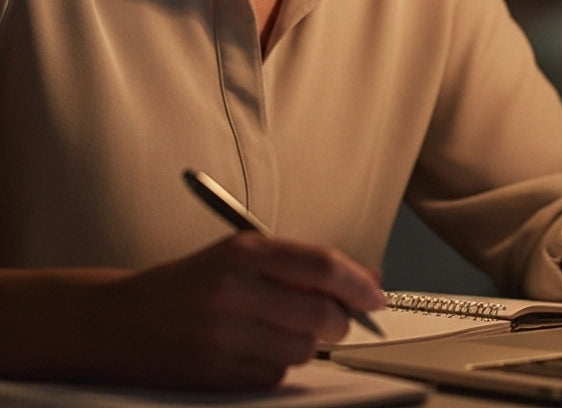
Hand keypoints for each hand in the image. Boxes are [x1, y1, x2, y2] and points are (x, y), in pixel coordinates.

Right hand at [33, 233, 384, 389]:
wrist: (117, 320)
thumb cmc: (190, 284)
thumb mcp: (240, 256)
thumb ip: (300, 265)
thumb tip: (367, 279)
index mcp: (244, 251)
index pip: (322, 265)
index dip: (359, 282)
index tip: (378, 295)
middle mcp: (234, 289)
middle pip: (320, 313)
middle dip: (340, 321)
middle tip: (337, 321)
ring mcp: (222, 334)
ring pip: (302, 350)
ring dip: (307, 346)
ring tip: (282, 332)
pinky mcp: (213, 374)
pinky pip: (273, 376)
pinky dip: (276, 367)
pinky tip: (253, 351)